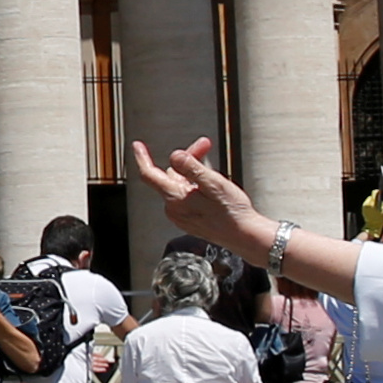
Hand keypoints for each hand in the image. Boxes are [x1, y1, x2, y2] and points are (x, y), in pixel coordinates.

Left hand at [127, 137, 279, 264]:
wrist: (244, 236)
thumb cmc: (232, 213)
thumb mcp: (213, 183)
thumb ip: (191, 168)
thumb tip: (174, 156)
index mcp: (175, 198)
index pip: (149, 175)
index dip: (142, 158)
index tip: (138, 146)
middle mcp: (174, 208)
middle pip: (171, 175)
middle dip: (187, 159)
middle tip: (205, 146)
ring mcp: (181, 216)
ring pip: (180, 185)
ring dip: (193, 173)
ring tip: (212, 168)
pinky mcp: (189, 220)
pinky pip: (186, 196)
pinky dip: (195, 186)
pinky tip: (211, 185)